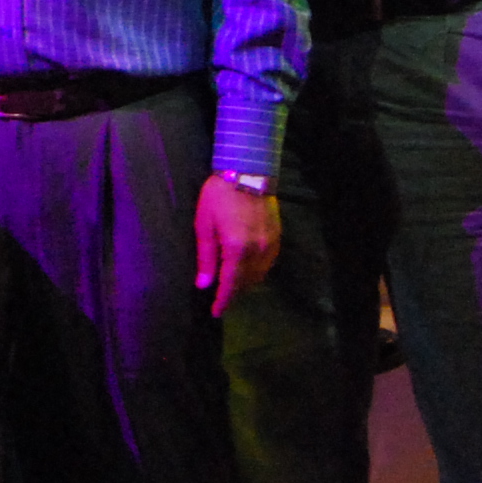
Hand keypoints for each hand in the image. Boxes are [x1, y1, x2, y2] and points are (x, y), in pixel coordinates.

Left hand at [193, 176, 279, 314]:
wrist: (248, 171)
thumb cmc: (219, 195)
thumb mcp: (204, 225)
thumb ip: (206, 257)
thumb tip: (204, 284)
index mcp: (236, 249)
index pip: (231, 285)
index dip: (223, 301)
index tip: (216, 312)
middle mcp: (257, 251)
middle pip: (246, 283)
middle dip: (234, 293)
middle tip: (221, 298)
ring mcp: (270, 245)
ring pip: (259, 275)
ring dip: (246, 284)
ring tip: (233, 286)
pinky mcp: (277, 237)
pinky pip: (268, 263)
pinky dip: (257, 271)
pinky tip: (248, 269)